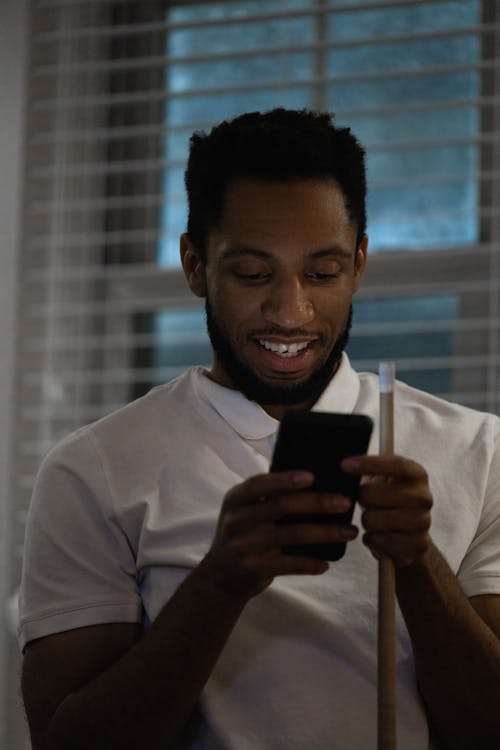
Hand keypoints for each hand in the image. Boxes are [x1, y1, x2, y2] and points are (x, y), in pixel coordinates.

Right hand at [203, 471, 357, 600]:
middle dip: (317, 502)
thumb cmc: (244, 533)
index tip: (312, 476)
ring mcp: (244, 546)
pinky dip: (310, 563)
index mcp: (235, 499)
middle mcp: (237, 520)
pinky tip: (327, 563)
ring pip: (292, 535)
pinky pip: (289, 564)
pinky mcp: (254, 568)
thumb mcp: (245, 511)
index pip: (259, 484)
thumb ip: (268, 497)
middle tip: (344, 502)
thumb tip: (316, 481)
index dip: (285, 479)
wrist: (221, 575)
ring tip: (349, 531)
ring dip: (325, 532)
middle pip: (281, 506)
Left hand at [341, 455, 432, 566]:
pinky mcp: (417, 545)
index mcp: (416, 474)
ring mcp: (423, 522)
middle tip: (363, 500)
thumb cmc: (390, 499)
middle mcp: (423, 497)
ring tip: (374, 519)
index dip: (369, 464)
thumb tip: (346, 463)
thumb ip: (370, 469)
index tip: (344, 465)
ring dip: (366, 520)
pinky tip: (379, 534)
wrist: (411, 534)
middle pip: (374, 494)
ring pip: (372, 519)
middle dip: (360, 498)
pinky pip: (378, 541)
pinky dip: (371, 539)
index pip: (395, 465)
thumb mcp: (383, 479)